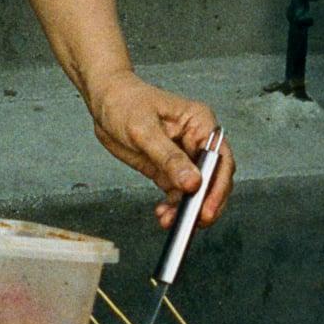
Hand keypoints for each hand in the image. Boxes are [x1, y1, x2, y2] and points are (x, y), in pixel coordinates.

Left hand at [84, 71, 230, 227]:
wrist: (104, 101)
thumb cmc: (124, 102)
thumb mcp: (144, 130)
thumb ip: (169, 158)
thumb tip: (192, 182)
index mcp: (200, 123)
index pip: (220, 158)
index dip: (218, 186)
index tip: (207, 207)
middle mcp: (196, 141)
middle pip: (213, 178)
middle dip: (205, 202)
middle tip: (194, 221)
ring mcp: (183, 157)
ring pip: (195, 191)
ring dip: (186, 209)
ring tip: (170, 220)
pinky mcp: (168, 169)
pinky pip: (178, 193)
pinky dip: (173, 207)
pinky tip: (163, 214)